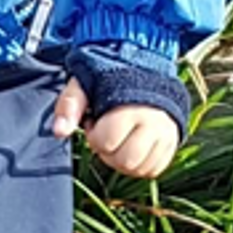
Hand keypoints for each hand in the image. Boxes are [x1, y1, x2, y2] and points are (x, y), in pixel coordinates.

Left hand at [50, 79, 180, 177]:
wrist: (146, 62)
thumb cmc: (112, 75)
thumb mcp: (86, 83)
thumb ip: (70, 105)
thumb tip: (59, 131)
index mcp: (130, 106)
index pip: (107, 142)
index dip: (94, 136)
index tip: (94, 123)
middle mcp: (153, 121)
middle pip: (126, 161)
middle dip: (109, 153)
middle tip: (106, 135)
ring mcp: (166, 132)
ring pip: (141, 169)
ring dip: (124, 162)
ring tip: (120, 140)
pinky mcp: (173, 140)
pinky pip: (155, 169)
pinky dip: (141, 165)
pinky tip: (132, 147)